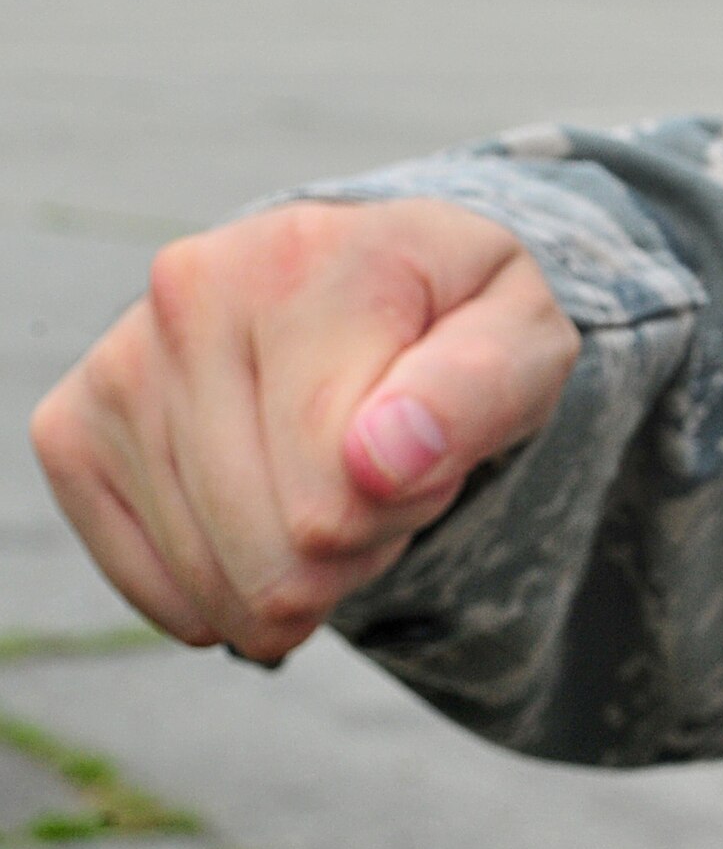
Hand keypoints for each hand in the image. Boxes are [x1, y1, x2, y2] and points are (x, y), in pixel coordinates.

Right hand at [30, 199, 579, 663]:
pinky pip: (159, 590)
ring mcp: (121, 360)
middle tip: (381, 465)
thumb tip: (382, 460)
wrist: (377, 285)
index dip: (410, 503)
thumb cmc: (459, 321)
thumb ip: (480, 391)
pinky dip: (231, 588)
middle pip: (278, 548)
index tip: (429, 440)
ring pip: (220, 579)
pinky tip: (265, 514)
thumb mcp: (524, 339)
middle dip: (357, 542)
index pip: (346, 489)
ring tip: (329, 475)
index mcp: (313, 258)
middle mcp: (193, 290)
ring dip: (300, 565)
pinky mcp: (72, 427)